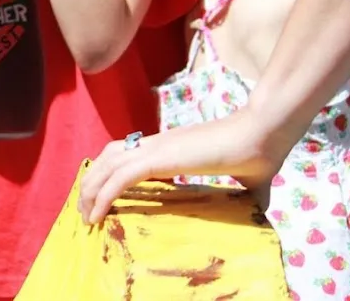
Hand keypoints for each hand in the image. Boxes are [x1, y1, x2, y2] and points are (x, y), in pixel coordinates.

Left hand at [77, 111, 283, 224]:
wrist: (264, 134)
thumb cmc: (259, 153)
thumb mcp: (248, 180)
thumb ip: (246, 195)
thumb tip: (260, 211)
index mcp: (170, 146)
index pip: (127, 153)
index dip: (109, 172)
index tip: (103, 195)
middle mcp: (156, 144)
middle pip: (108, 157)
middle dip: (92, 183)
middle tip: (85, 209)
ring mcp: (155, 148)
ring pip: (107, 167)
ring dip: (90, 191)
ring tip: (85, 215)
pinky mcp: (159, 158)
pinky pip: (120, 178)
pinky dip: (103, 196)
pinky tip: (97, 215)